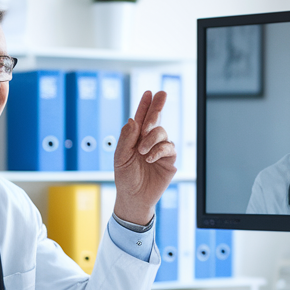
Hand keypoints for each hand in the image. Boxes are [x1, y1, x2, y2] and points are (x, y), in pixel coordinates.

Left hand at [113, 90, 177, 224]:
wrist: (134, 197)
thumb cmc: (125, 178)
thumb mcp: (120, 157)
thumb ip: (126, 138)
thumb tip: (133, 120)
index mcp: (135, 138)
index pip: (141, 117)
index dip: (146, 104)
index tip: (150, 92)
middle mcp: (149, 141)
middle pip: (156, 118)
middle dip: (157, 107)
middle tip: (159, 97)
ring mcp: (160, 149)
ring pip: (162, 132)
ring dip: (152, 139)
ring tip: (142, 151)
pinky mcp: (169, 160)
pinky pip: (168, 147)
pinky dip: (158, 150)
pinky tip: (149, 158)